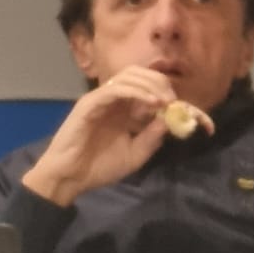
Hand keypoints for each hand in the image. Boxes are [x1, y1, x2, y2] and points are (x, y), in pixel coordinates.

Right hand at [22, 67, 176, 206]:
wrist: (71, 178)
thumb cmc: (100, 167)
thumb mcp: (136, 154)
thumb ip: (153, 137)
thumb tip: (170, 119)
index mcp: (124, 110)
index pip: (147, 87)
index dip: (166, 91)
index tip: (182, 106)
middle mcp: (113, 100)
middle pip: (139, 74)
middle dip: (160, 83)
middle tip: (173, 100)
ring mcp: (100, 100)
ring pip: (128, 76)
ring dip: (151, 85)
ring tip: (165, 101)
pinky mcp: (89, 104)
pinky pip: (114, 89)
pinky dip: (136, 92)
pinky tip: (152, 103)